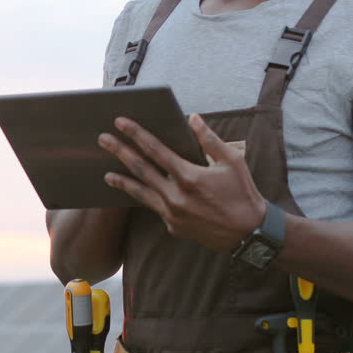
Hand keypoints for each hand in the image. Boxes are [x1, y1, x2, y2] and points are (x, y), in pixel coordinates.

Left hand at [100, 113, 266, 252]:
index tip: (120, 122)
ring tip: (106, 174)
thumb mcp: (232, 161)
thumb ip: (209, 139)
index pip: (155, 150)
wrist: (249, 233)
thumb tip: (193, 118)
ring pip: (141, 194)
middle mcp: (176, 197)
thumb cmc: (243, 194)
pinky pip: (155, 208)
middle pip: (141, 170)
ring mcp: (172, 215)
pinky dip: (145, 199)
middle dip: (120, 152)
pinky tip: (138, 194)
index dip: (136, 134)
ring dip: (122, 181)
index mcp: (190, 177)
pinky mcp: (173, 227)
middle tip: (102, 140)